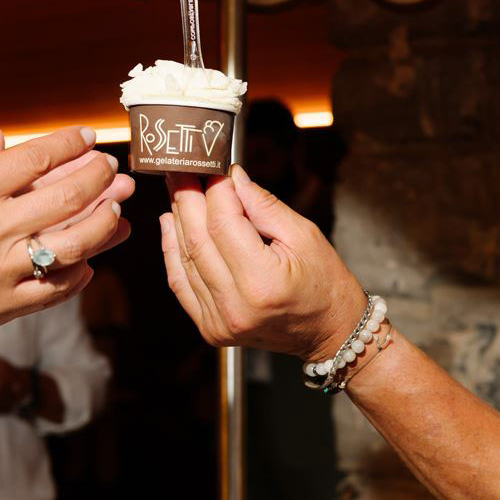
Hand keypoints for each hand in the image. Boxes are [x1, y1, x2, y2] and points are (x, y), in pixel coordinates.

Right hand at [0, 124, 133, 375]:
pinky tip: (91, 260)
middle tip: (113, 171)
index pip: (33, 158)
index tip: (86, 137)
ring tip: (119, 212)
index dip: (68, 144)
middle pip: (67, 196)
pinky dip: (80, 273)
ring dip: (105, 224)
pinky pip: (58, 288)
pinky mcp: (5, 306)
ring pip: (75, 243)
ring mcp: (2, 270)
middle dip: (99, 179)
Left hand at [160, 165, 364, 359]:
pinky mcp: (210, 327)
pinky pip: (181, 284)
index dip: (214, 191)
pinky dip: (173, 251)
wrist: (328, 331)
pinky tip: (171, 224)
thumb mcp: (304, 236)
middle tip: (183, 171)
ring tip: (179, 192)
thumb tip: (232, 178)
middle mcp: (235, 306)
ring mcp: (219, 321)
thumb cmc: (325, 285)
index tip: (214, 169)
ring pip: (185, 259)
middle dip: (188, 199)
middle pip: (198, 240)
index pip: (223, 224)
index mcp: (263, 283)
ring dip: (179, 221)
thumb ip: (263, 206)